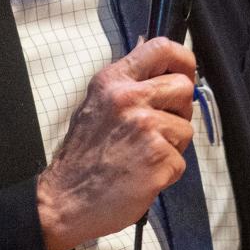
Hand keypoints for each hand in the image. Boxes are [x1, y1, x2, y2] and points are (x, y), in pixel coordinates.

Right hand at [36, 37, 196, 249]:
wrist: (63, 201)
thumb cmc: (81, 158)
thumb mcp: (96, 104)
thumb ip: (126, 80)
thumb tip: (149, 51)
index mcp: (114, 82)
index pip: (160, 48)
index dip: (182, 59)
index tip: (185, 72)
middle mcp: (129, 99)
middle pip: (183, 87)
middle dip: (179, 110)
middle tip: (159, 128)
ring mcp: (145, 128)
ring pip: (186, 129)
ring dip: (172, 146)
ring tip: (142, 156)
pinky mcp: (158, 158)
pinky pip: (181, 160)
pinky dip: (167, 172)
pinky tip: (142, 175)